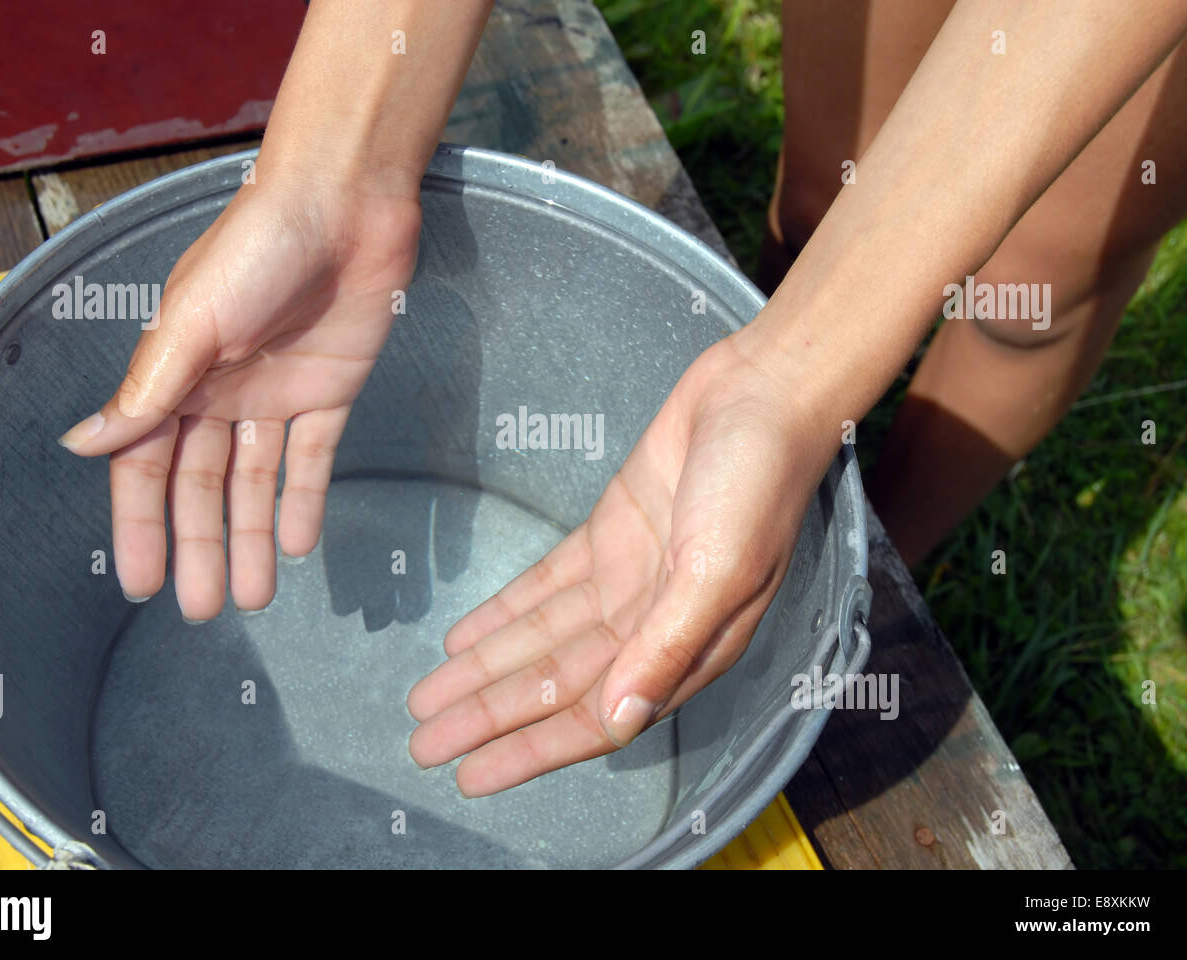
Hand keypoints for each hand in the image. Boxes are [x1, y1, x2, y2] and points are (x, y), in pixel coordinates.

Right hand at [58, 177, 421, 618]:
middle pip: (203, 486)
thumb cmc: (257, 247)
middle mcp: (221, 391)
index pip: (148, 467)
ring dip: (250, 538)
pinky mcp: (330, 390)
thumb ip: (148, 389)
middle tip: (202, 612)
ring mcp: (276, 393)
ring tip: (254, 597)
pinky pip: (312, 457)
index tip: (141, 584)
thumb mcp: (192, 322)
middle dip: (200, 548)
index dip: (143, 525)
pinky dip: (304, 500)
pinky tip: (297, 545)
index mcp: (176, 375)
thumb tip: (83, 445)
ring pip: (256, 482)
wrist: (344, 204)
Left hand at [405, 333, 834, 795]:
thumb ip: (667, 647)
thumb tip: (620, 720)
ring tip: (429, 696)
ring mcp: (628, 579)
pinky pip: (546, 586)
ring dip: (487, 668)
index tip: (471, 775)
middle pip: (557, 684)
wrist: (762, 393)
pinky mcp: (610, 536)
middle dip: (490, 715)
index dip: (532, 749)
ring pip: (543, 639)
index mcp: (686, 649)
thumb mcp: (717, 571)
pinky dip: (506, 611)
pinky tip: (466, 635)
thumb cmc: (757, 483)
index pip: (595, 716)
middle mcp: (652, 625)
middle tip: (424, 742)